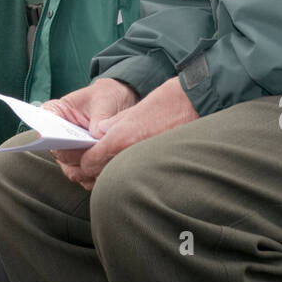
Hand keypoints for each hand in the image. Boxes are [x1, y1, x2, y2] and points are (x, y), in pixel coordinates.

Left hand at [59, 77, 197, 190]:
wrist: (201, 103)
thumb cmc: (170, 100)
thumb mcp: (136, 108)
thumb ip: (114, 125)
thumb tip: (98, 134)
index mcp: (121, 138)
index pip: (89, 161)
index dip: (81, 161)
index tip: (80, 158)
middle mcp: (131, 154)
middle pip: (99, 176)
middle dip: (89, 173)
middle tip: (85, 167)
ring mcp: (145, 163)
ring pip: (116, 181)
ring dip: (106, 178)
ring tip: (102, 171)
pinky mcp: (159, 167)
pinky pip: (134, 178)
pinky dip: (126, 178)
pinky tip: (125, 171)